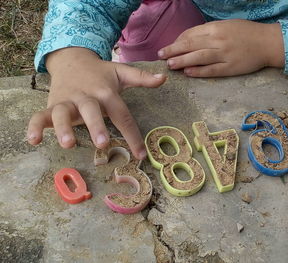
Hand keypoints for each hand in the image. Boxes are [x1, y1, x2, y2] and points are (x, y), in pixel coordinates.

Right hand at [27, 47, 165, 159]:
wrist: (72, 59)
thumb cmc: (100, 74)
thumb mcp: (121, 73)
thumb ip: (141, 78)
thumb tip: (163, 78)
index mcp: (106, 92)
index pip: (122, 114)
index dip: (132, 135)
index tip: (141, 155)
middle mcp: (87, 97)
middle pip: (91, 111)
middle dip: (96, 127)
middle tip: (103, 143)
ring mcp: (68, 101)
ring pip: (63, 113)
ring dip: (64, 128)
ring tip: (68, 144)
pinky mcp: (52, 105)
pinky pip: (41, 116)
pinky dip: (35, 127)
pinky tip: (33, 141)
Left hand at [158, 19, 284, 76]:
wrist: (268, 43)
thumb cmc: (247, 33)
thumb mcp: (227, 26)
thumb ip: (210, 31)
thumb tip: (191, 39)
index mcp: (216, 28)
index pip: (191, 34)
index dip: (178, 40)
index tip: (170, 46)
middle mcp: (218, 40)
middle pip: (190, 45)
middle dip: (173, 50)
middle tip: (161, 56)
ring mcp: (224, 55)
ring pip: (198, 57)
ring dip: (182, 61)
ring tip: (170, 65)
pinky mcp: (230, 68)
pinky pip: (211, 70)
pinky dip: (198, 71)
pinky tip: (187, 72)